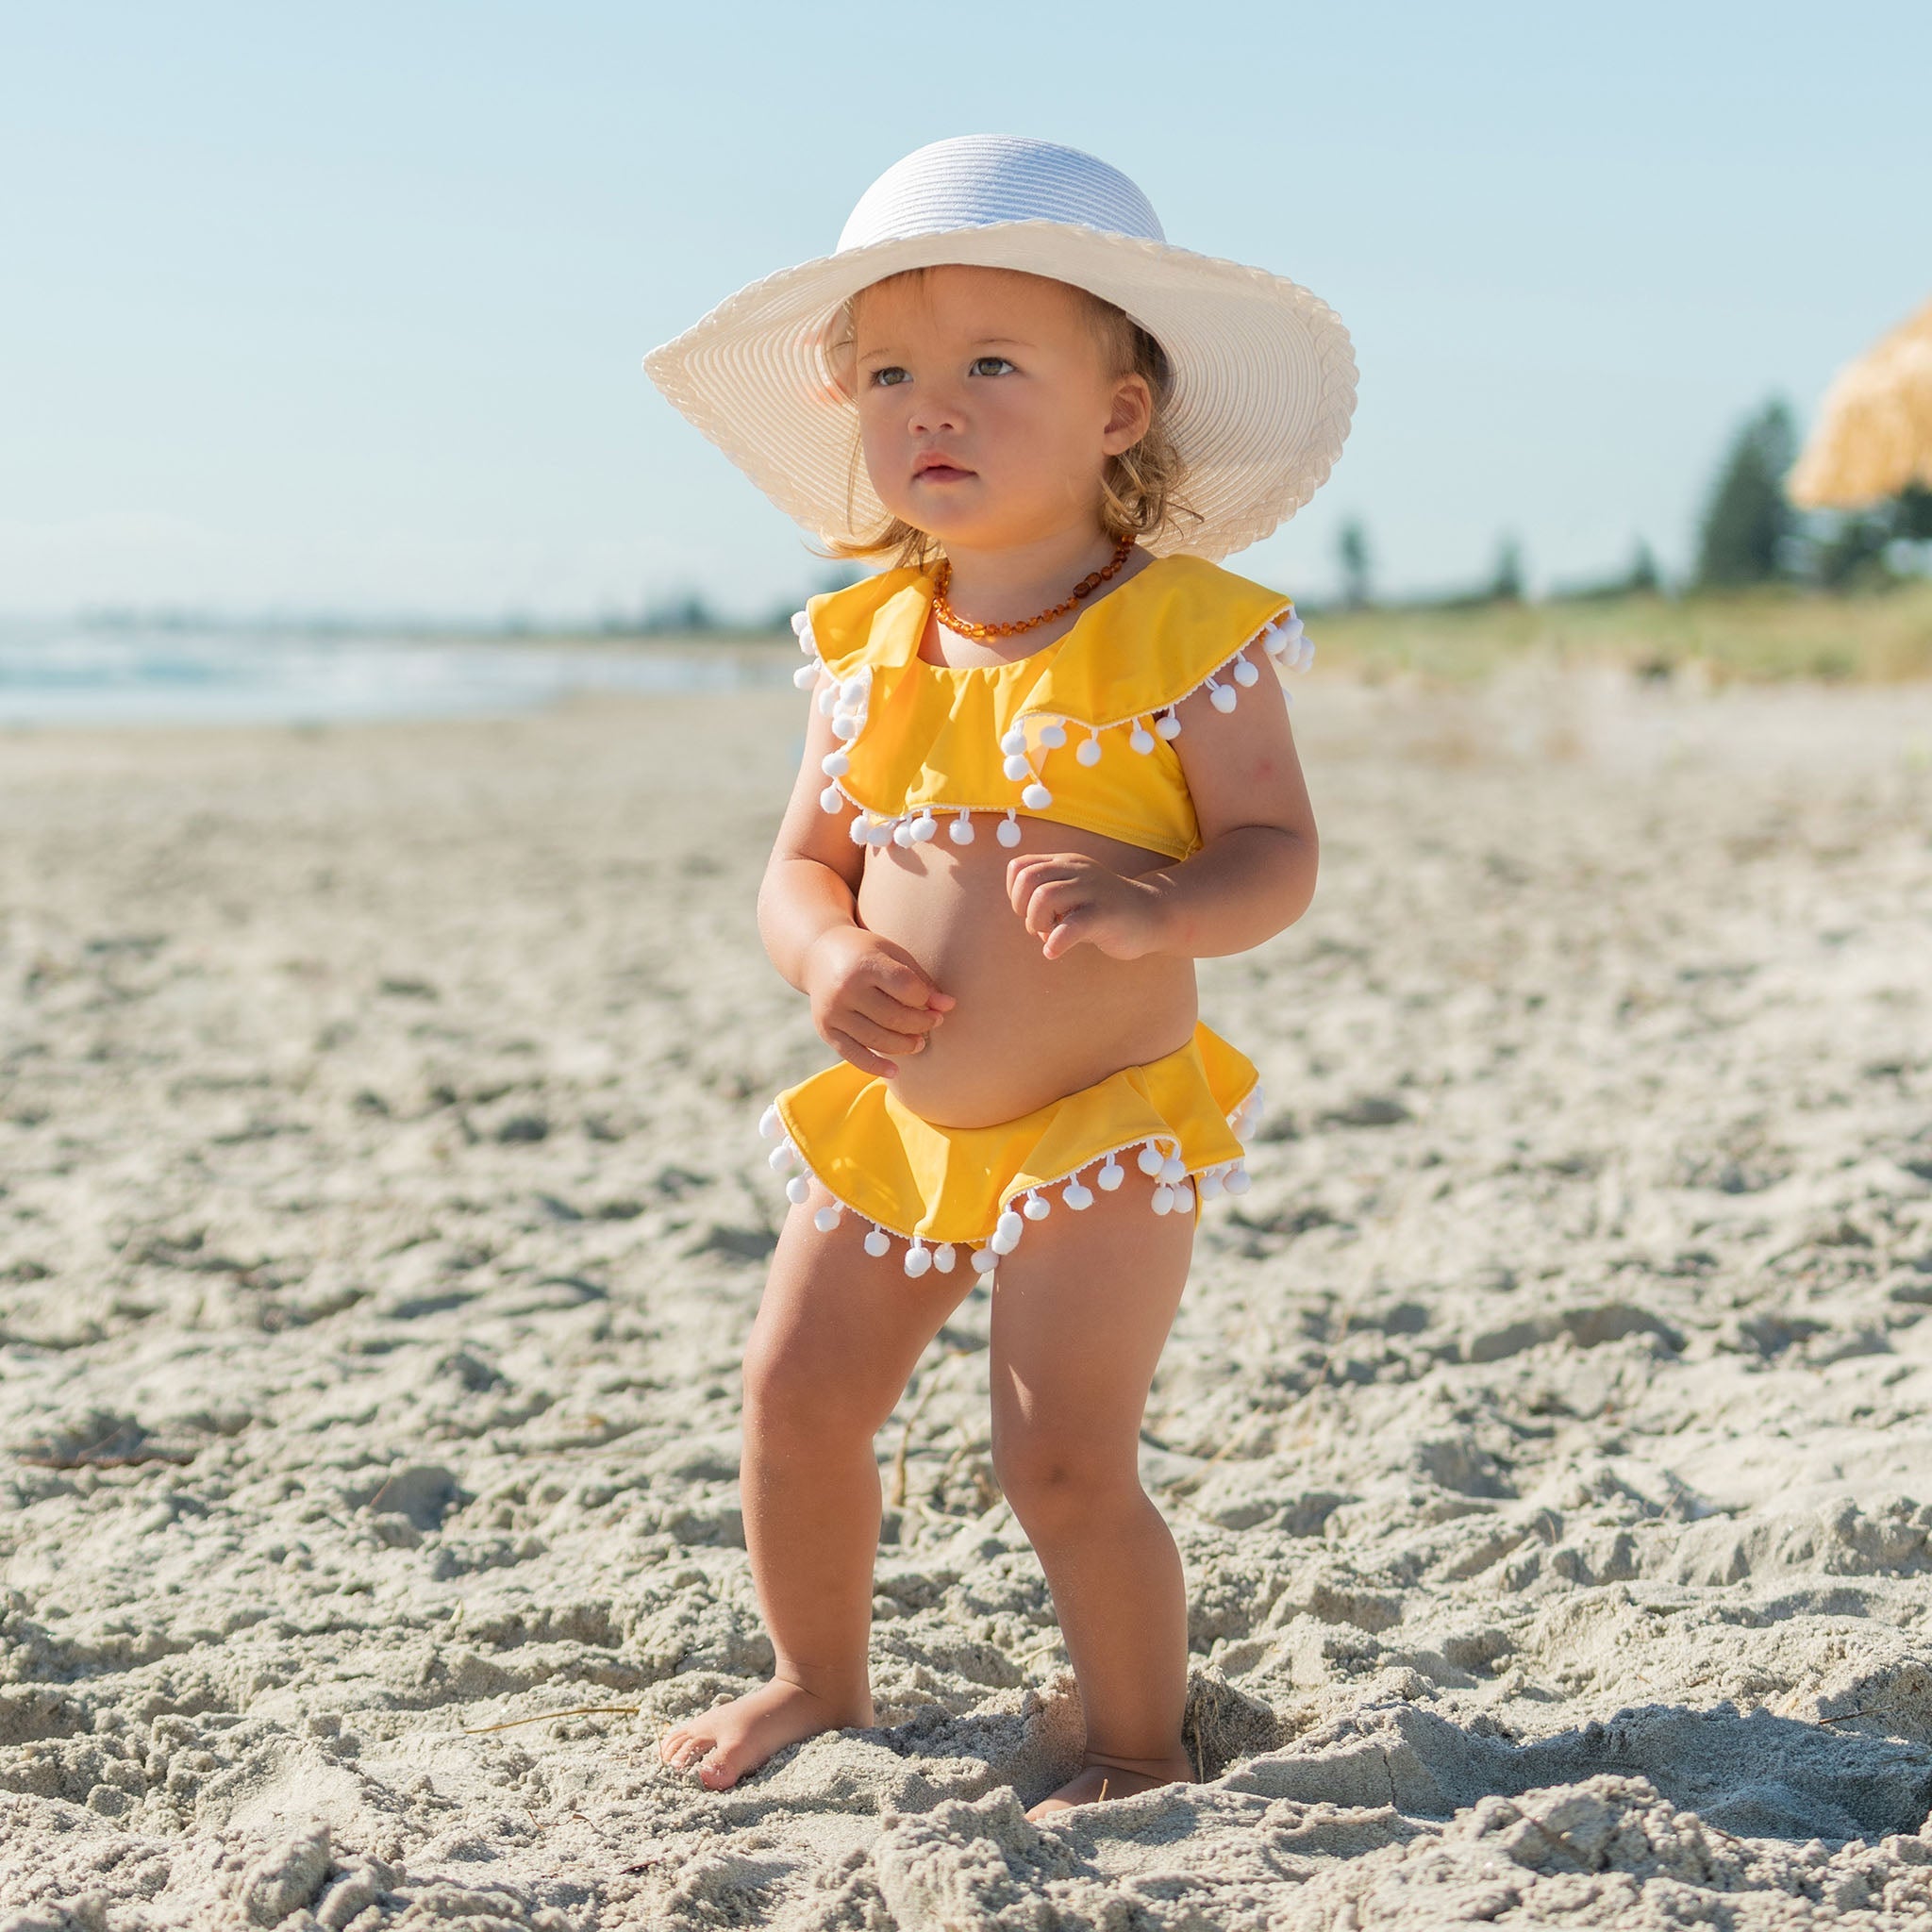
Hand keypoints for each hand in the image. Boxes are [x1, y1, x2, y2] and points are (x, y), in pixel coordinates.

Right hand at [802, 925, 954, 1076]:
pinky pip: (853, 1055)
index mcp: (866, 963)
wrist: (818, 955)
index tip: (937, 1003)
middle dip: (921, 1024)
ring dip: (905, 1046)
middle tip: (934, 1023)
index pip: (906, 987)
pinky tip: (895, 1071)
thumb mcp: (893, 955)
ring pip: (877, 1040)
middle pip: (894, 1017)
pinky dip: (876, 1067)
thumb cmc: (866, 954)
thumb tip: (948, 1007)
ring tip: (919, 1043)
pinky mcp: (826, 1030)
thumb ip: (920, 980)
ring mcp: (833, 1011)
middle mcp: (846, 988)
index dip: (927, 999)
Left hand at [1006, 853, 1167, 960]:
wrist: (1153, 914)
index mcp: (1065, 863)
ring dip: (1036, 922)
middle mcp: (1077, 870)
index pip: (1020, 866)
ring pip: (1044, 897)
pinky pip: (1070, 926)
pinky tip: (1054, 952)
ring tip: (1048, 935)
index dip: (1014, 892)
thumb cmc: (1105, 910)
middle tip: (1037, 925)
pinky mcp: (1104, 914)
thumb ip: (1048, 900)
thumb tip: (1030, 922)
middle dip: (1022, 908)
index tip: (1028, 910)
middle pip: (1028, 879)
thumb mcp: (1074, 895)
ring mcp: (1092, 889)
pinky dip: (1055, 942)